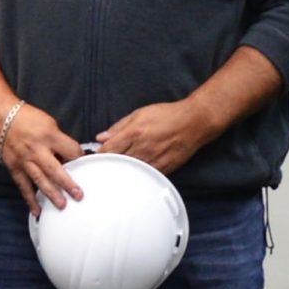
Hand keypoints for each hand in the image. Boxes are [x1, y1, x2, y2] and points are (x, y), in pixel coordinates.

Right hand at [0, 101, 84, 214]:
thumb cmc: (26, 117)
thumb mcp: (49, 123)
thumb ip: (60, 140)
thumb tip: (70, 157)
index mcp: (49, 136)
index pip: (71, 151)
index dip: (80, 159)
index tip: (86, 167)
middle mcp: (37, 149)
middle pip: (55, 169)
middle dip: (68, 184)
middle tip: (78, 196)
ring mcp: (24, 160)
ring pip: (40, 180)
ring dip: (51, 194)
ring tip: (61, 206)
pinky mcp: (14, 167)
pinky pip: (23, 185)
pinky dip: (30, 199)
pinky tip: (37, 210)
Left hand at [95, 99, 216, 174]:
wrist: (194, 122)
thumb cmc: (168, 115)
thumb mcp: (140, 113)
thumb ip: (118, 126)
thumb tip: (102, 136)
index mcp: (134, 133)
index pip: (108, 149)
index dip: (98, 154)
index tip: (93, 157)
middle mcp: (142, 149)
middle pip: (117, 162)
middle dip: (107, 164)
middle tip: (100, 166)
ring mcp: (153, 160)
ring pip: (130, 171)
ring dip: (121, 171)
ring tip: (115, 171)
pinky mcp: (164, 168)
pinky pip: (145, 175)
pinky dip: (137, 174)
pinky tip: (132, 173)